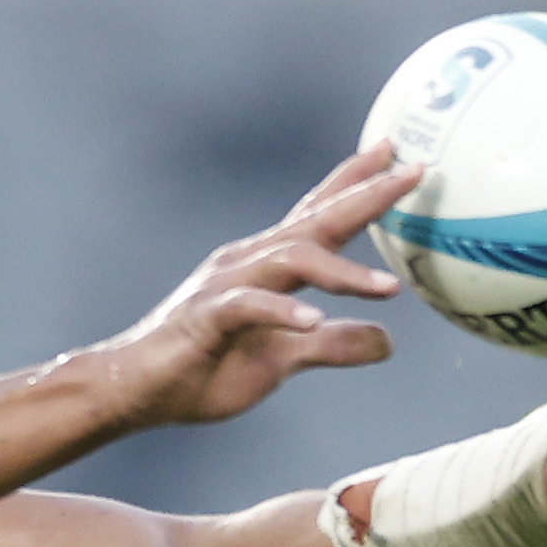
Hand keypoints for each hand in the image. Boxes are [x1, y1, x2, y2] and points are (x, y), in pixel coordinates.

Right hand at [81, 146, 415, 431]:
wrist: (135, 389)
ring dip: (341, 272)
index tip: (399, 158)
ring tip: (388, 287)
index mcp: (267, 264)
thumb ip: (334, 346)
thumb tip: (388, 343)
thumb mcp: (284, 361)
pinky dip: (281, 311)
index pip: (319, 214)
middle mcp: (249, 262)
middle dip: (364, 196)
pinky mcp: (205, 317)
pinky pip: (248, 307)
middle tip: (412, 173)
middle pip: (315, 221)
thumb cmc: (203, 368)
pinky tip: (312, 320)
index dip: (357, 185)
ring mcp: (226, 286)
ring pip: (290, 259)